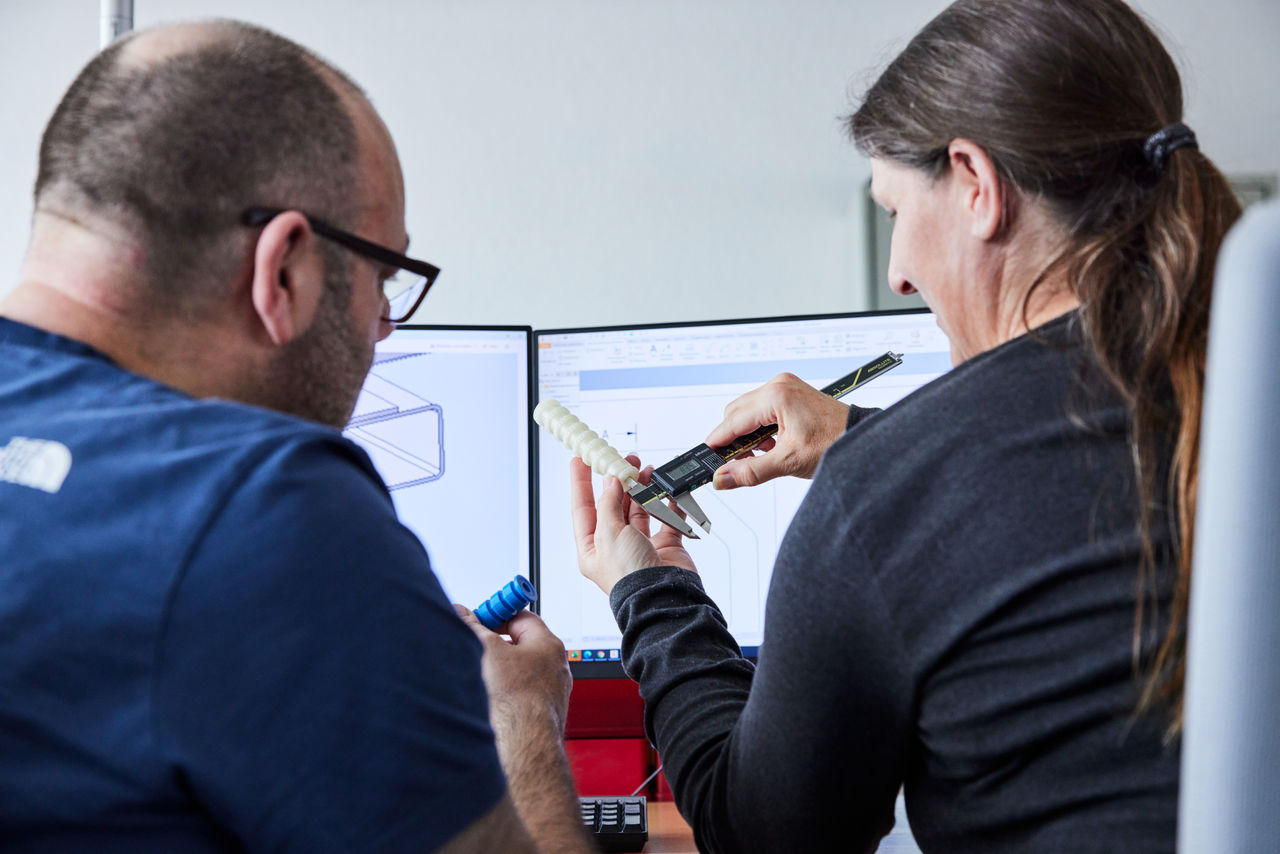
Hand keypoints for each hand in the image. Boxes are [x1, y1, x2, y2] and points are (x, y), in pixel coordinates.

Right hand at [454, 606, 573, 736]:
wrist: (524, 745)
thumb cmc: (516, 699)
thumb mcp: (487, 650)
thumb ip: (474, 627)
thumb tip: (463, 614)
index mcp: (549, 645)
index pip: (522, 617)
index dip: (498, 614)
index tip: (480, 619)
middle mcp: (555, 668)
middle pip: (521, 645)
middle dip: (495, 643)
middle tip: (474, 645)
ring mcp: (549, 693)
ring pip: (519, 672)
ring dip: (498, 671)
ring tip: (478, 675)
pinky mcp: (540, 714)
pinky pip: (519, 695)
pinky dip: (503, 693)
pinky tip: (488, 698)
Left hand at [570, 455, 695, 595]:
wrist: (663, 596)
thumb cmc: (629, 576)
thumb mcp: (609, 533)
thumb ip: (609, 503)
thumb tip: (610, 482)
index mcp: (593, 548)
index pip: (583, 509)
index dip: (580, 483)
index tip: (580, 460)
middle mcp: (615, 547)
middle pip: (613, 505)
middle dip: (618, 481)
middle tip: (623, 460)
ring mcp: (640, 546)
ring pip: (639, 509)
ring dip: (643, 489)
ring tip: (647, 471)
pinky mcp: (664, 546)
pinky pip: (666, 519)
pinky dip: (669, 504)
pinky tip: (668, 491)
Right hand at [703, 372, 848, 488]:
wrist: (860, 437)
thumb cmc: (835, 442)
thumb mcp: (788, 462)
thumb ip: (751, 471)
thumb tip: (723, 477)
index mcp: (777, 396)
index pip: (733, 421)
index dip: (717, 442)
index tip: (707, 459)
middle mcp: (779, 385)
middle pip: (736, 413)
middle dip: (734, 440)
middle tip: (739, 463)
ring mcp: (785, 387)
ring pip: (747, 411)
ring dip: (748, 435)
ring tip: (763, 454)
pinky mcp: (790, 393)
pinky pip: (762, 409)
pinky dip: (760, 429)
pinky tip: (771, 444)